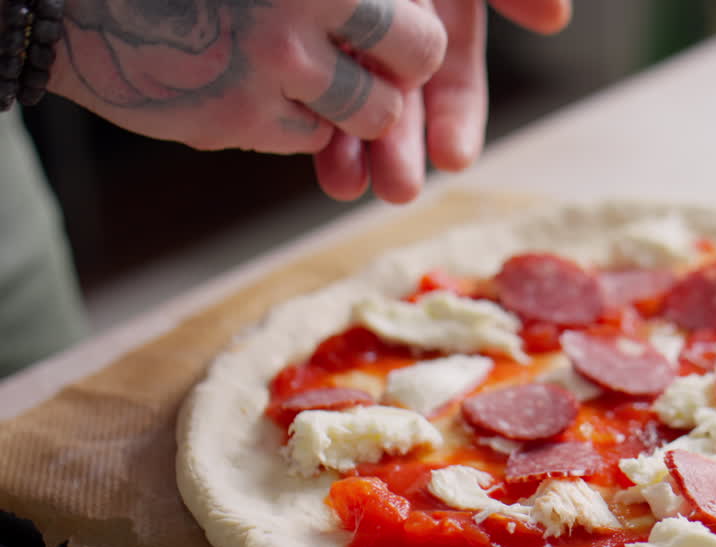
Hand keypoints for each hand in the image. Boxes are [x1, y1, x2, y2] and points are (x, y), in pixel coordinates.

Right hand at [48, 0, 449, 153]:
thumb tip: (404, 6)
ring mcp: (274, 63)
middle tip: (380, 58)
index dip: (411, 18)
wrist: (67, 0)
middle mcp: (303, 3)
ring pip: (375, 112)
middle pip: (421, 53)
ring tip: (313, 78)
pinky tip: (254, 90)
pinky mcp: (239, 118)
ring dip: (358, 106)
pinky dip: (297, 124)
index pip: (418, 10)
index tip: (386, 23)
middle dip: (407, 62)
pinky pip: (311, 139)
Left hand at [313, 0, 571, 203]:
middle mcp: (394, 32)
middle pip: (400, 103)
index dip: (457, 121)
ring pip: (347, 97)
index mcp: (441, 18)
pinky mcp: (300, 28)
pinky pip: (298, 72)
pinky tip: (298, 138)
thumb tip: (554, 21)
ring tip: (343, 185)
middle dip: (398, 150)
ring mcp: (343, 33)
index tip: (455, 159)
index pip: (455, 82)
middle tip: (395, 191)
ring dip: (347, 145)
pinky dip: (298, 107)